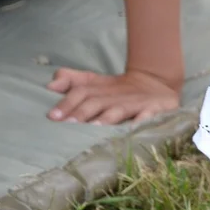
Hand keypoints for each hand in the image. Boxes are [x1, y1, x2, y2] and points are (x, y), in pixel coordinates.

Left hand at [47, 68, 180, 124]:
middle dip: (82, 112)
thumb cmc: (120, 90)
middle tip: (68, 124)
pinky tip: (134, 128)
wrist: (158, 82)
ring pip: (119, 110)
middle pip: (97, 101)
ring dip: (107, 118)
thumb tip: (50, 85)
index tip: (53, 116)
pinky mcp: (156, 109)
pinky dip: (142, 121)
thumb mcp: (96, 82)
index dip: (67, 101)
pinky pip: (149, 116)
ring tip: (95, 128)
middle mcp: (117, 95)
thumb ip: (72, 81)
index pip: (82, 91)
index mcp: (101, 88)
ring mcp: (137, 103)